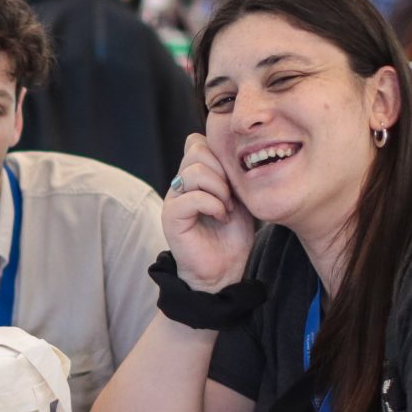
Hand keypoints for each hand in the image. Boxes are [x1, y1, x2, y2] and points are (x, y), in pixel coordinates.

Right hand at [163, 135, 255, 292]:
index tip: (234, 180)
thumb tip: (233, 149)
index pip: (198, 142)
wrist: (224, 270)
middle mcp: (180, 184)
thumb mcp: (238, 196)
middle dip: (222, 170)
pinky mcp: (172, 216)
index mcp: (194, 176)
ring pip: (194, 170)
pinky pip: (192, 197)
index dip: (220, 155)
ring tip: (227, 208)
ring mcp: (174, 199)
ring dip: (220, 189)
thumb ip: (231, 173)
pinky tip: (221, 218)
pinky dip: (214, 205)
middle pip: (196, 150)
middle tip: (231, 196)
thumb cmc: (232, 235)